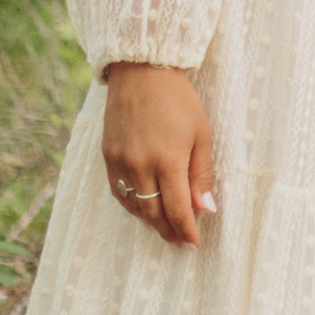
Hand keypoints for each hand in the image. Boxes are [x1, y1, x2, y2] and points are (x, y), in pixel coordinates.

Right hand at [101, 63, 216, 244]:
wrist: (142, 71)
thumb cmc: (178, 101)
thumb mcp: (201, 134)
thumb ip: (201, 174)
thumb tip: (206, 209)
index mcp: (168, 160)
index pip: (177, 209)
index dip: (186, 230)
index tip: (194, 243)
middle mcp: (140, 165)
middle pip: (153, 213)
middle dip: (168, 230)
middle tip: (179, 242)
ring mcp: (120, 162)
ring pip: (134, 206)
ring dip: (150, 221)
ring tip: (164, 228)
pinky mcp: (107, 156)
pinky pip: (118, 192)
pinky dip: (132, 205)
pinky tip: (143, 208)